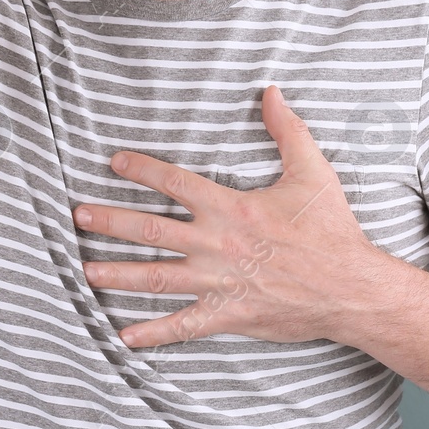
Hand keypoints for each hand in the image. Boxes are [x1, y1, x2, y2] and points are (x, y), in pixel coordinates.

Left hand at [72, 85, 393, 348]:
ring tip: (86, 270)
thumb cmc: (331, 229)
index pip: (174, 182)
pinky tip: (123, 336)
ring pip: (155, 277)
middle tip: (78, 216)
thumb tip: (271, 91)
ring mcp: (218, 283)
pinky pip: (182, 326)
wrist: (351, 287)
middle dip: (110, 222)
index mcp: (231, 208)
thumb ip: (287, 130)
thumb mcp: (312, 171)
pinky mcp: (227, 315)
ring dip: (117, 273)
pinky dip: (152, 333)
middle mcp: (216, 244)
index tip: (114, 162)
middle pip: (150, 230)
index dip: (141, 169)